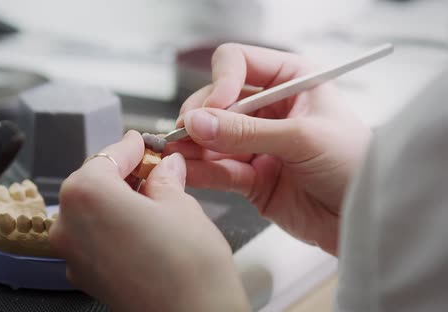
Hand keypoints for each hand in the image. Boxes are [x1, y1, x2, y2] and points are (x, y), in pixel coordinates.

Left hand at [49, 130, 249, 311]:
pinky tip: (141, 225)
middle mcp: (69, 225)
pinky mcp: (85, 277)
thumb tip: (165, 167)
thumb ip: (165, 179)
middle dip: (122, 173)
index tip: (142, 142)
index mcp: (87, 196)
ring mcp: (73, 255)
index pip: (106, 157)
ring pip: (91, 211)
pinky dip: (112, 225)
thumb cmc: (189, 269)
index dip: (129, 147)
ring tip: (152, 195)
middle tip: (152, 167)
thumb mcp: (181, 206)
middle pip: (92, 184)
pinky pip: (93, 237)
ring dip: (117, 199)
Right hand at [169, 44, 371, 254]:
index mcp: (290, 81)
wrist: (366, 217)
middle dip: (200, 118)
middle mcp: (269, 109)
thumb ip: (246, 132)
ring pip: (211, 138)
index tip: (216, 106)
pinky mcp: (251, 176)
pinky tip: (187, 173)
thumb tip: (197, 123)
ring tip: (176, 156)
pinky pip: (218, 170)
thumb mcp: (303, 138)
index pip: (238, 63)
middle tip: (188, 135)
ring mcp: (257, 143)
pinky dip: (201, 172)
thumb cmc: (355, 165)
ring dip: (193, 147)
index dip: (221, 82)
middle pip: (216, 101)